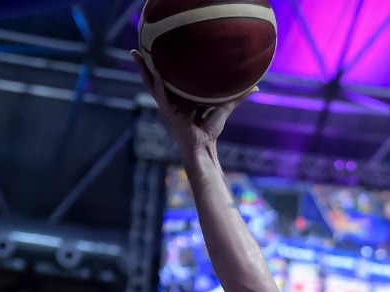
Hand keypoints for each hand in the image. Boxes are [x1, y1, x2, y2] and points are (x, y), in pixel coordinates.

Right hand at [131, 49, 254, 154]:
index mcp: (179, 97)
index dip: (163, 62)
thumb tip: (255, 87)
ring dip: (142, 69)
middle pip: (155, 76)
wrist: (204, 148)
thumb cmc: (210, 130)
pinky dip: (158, 84)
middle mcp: (170, 98)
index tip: (160, 45)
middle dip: (146, 62)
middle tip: (138, 45)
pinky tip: (156, 72)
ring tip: (135, 54)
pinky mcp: (168, 112)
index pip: (170, 76)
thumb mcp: (224, 107)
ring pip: (151, 83)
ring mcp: (166, 105)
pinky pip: (161, 95)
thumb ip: (237, 97)